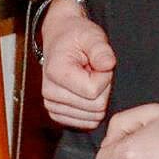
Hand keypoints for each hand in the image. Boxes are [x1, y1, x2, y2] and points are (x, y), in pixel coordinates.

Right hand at [41, 1, 115, 128]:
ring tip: (88, 78)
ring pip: (92, 118)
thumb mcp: (91, 35)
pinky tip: (84, 91)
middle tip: (94, 70)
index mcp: (56, 73)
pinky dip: (91, 109)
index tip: (98, 63)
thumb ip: (100, 49)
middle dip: (103, 89)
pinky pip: (86, 123)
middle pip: (94, 108)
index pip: (93, 91)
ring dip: (97, 98)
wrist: (60, 38)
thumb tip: (108, 64)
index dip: (104, 77)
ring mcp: (52, 106)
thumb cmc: (75, 36)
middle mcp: (49, 93)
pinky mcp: (58, 114)